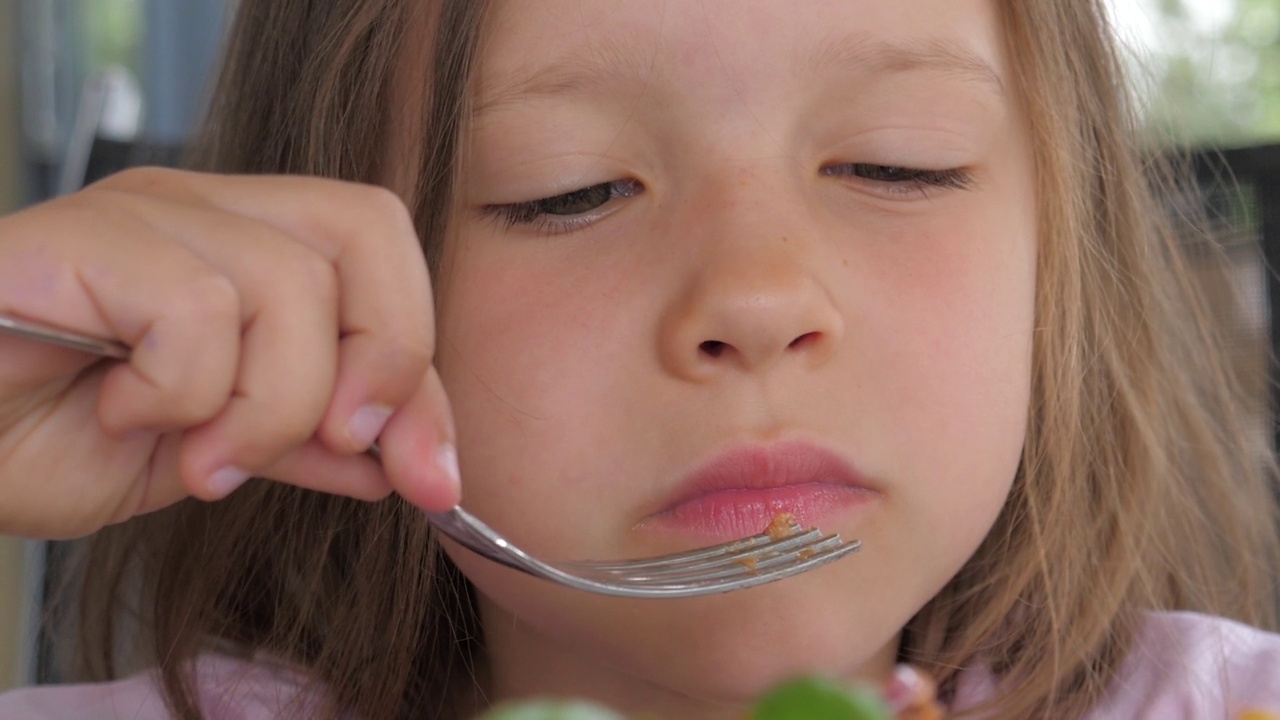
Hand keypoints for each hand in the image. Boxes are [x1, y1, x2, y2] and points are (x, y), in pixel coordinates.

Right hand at [0, 168, 458, 539]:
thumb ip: (312, 442)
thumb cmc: (52, 436)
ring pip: (286, 284)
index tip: (428, 474)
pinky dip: (180, 392)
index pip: (385, 255)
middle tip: (328, 443)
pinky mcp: (79, 238)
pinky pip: (194, 308)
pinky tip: (124, 411)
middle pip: (366, 230)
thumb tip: (412, 459)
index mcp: (248, 243)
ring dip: (263, 406)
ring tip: (197, 452)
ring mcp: (140, 213)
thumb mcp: (217, 452)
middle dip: (378, 359)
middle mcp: (203, 208)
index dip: (420, 365)